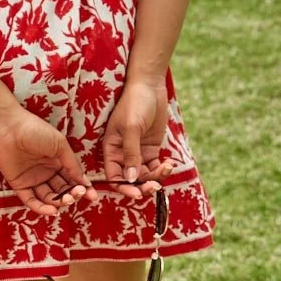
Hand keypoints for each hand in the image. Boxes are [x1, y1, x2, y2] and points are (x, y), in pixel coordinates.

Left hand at [0, 105, 90, 216]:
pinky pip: (30, 200)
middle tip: (77, 195)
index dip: (82, 188)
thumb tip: (84, 182)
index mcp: (57, 161)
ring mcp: (32, 179)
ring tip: (66, 200)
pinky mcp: (19, 184)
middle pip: (62, 190)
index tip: (92, 196)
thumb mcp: (60, 145)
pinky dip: (41, 208)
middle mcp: (46, 172)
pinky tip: (52, 210)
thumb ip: (72, 165)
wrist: (9, 126)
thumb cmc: (35, 130)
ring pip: (48, 197)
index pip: (72, 179)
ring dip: (58, 202)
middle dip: (71, 195)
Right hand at [102, 79, 172, 195]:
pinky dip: (163, 169)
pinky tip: (170, 164)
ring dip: (155, 177)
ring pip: (144, 175)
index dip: (123, 187)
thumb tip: (130, 179)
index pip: (114, 176)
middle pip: (130, 180)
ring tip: (166, 169)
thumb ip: (131, 154)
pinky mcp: (150, 150)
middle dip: (142, 186)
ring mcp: (137, 153)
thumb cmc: (135, 103)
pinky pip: (155, 166)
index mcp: (111, 150)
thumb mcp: (131, 127)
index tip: (136, 193)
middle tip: (155, 187)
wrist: (150, 87)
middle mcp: (122, 154)